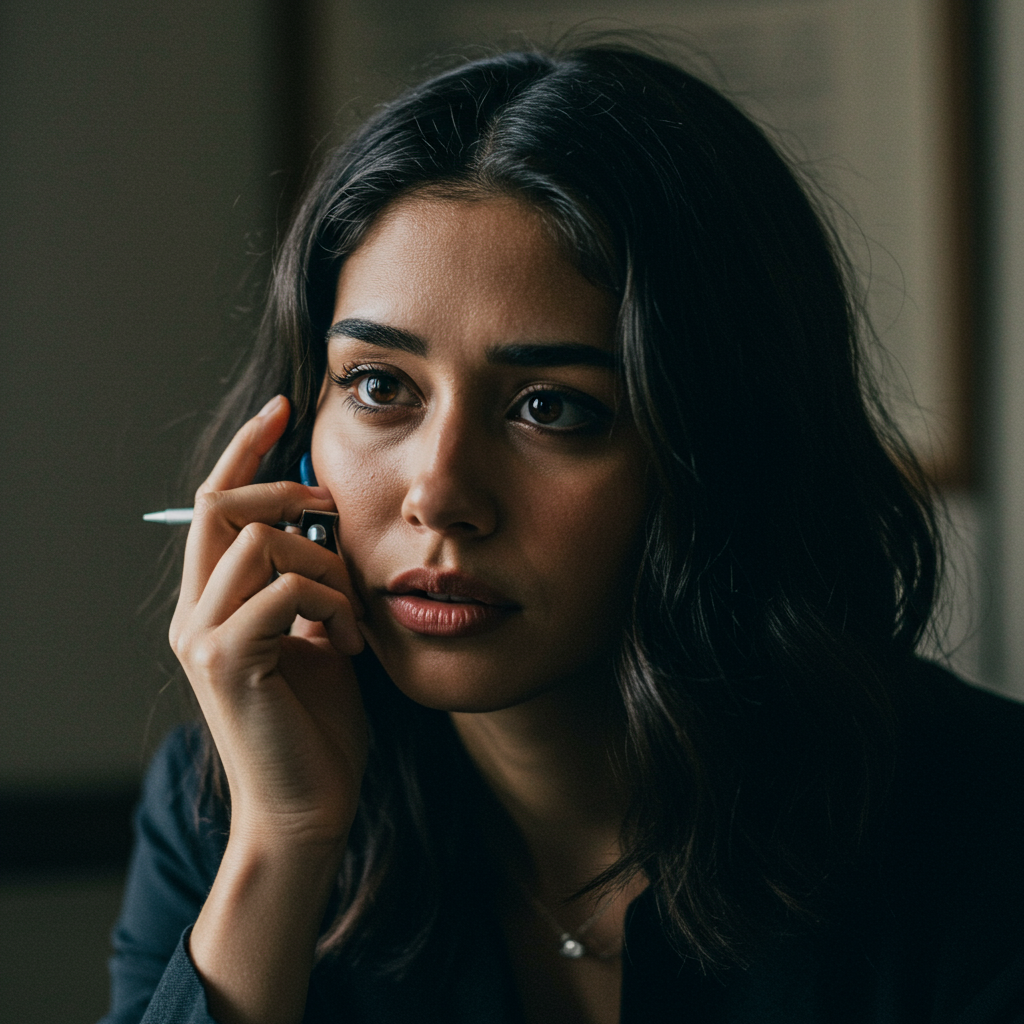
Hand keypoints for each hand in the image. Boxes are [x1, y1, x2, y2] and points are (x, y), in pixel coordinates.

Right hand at [169, 395, 366, 848]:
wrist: (308, 809)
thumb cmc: (319, 725)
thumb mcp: (316, 638)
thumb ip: (308, 585)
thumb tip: (325, 530)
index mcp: (213, 603)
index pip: (216, 504)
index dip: (248, 449)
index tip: (287, 409)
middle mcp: (194, 613)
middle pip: (223, 506)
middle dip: (288, 490)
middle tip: (336, 509)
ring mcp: (204, 637)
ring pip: (261, 543)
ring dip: (327, 565)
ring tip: (354, 617)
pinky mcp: (227, 662)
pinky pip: (282, 590)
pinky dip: (330, 602)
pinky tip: (351, 643)